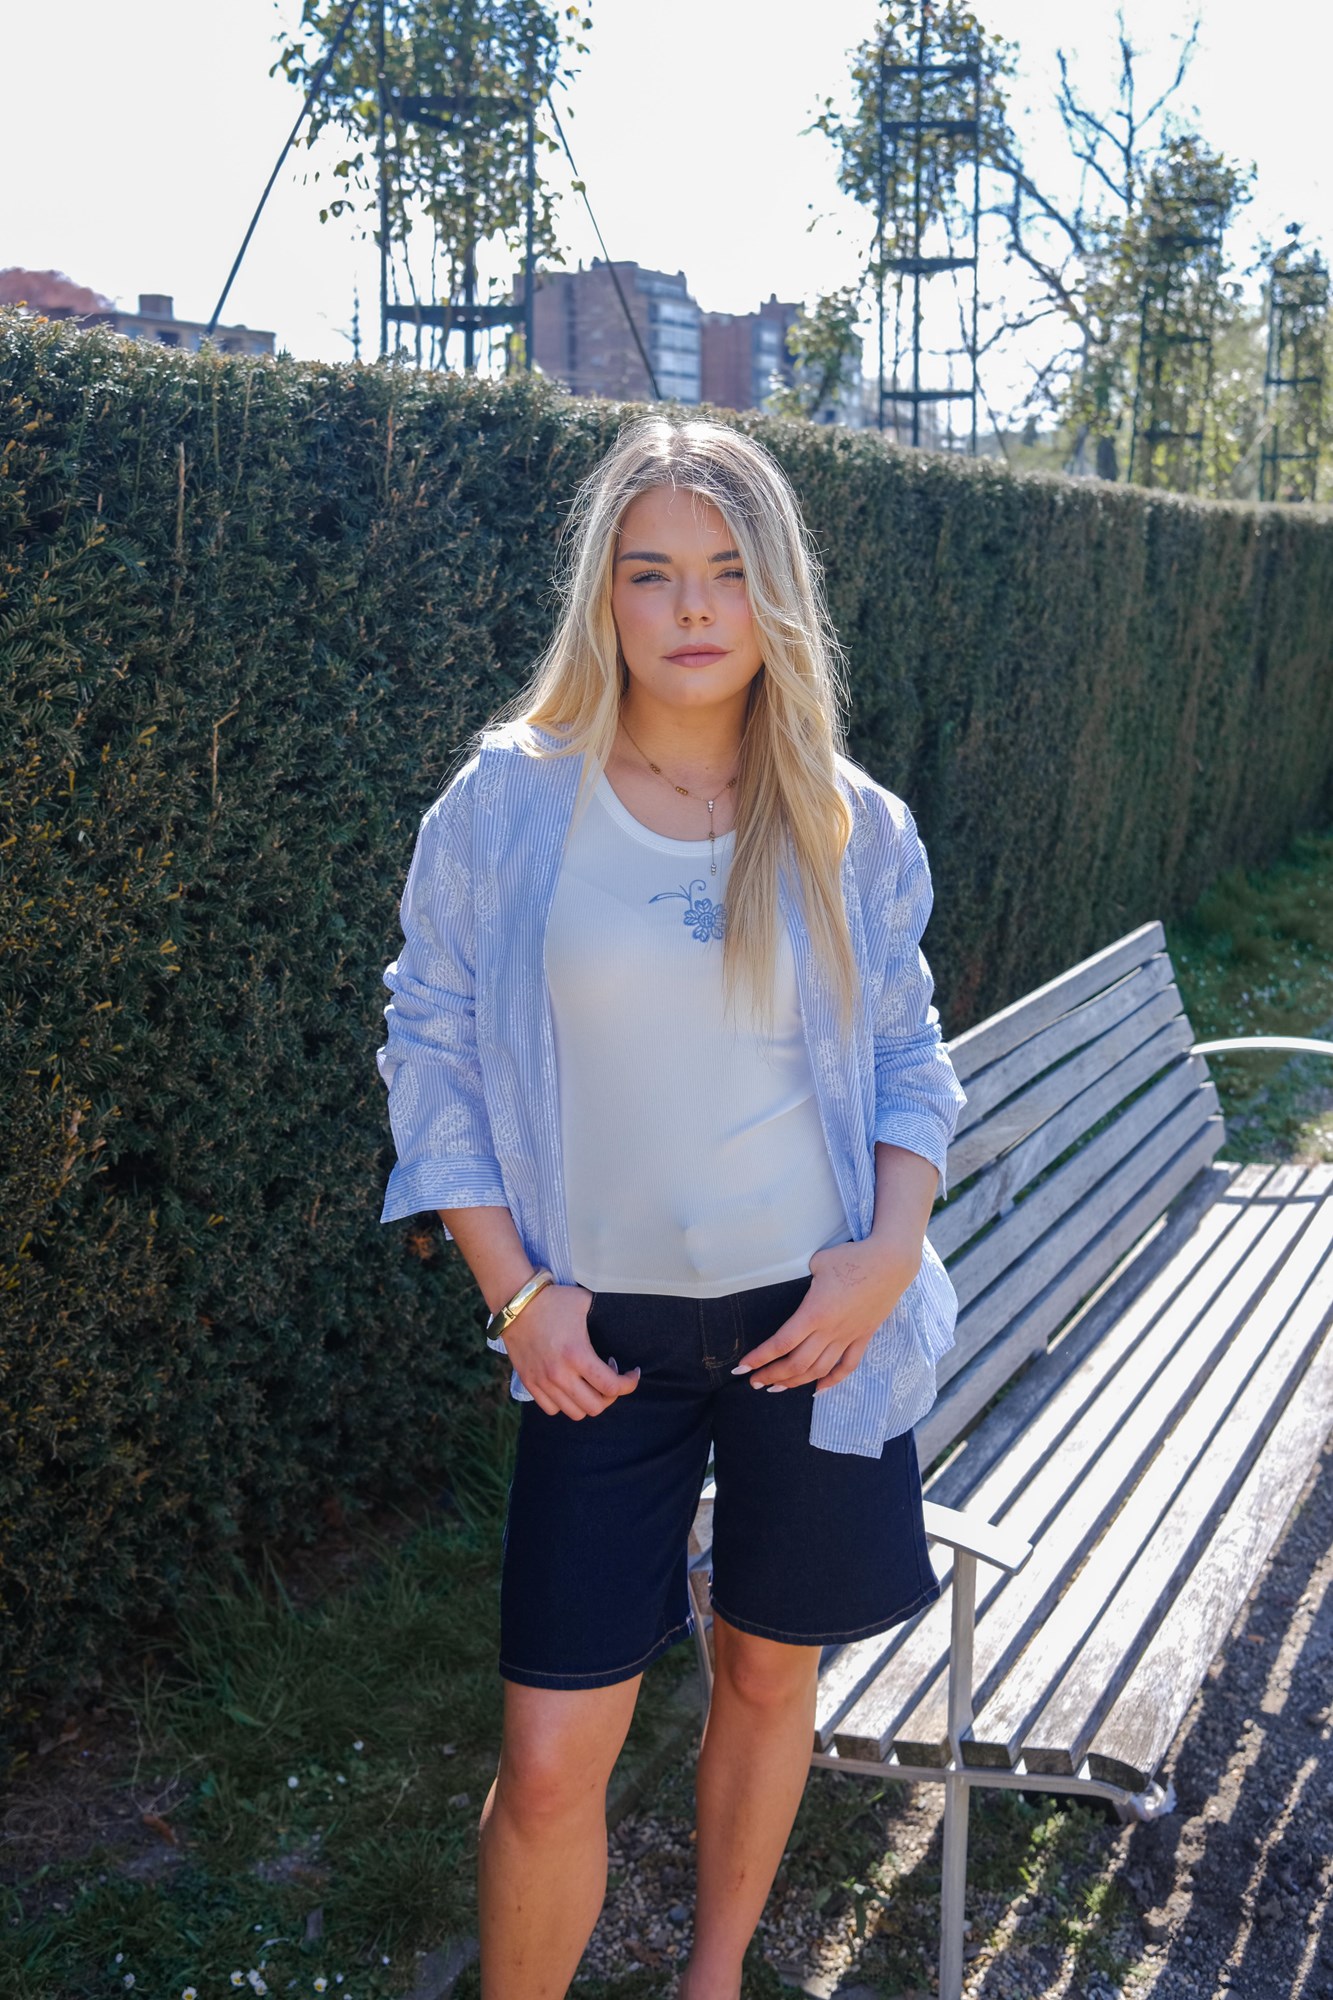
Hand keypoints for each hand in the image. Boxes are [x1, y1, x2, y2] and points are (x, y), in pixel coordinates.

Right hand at [499, 1283, 640, 1419]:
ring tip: (590, 1382)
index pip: (612, 1387)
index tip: (632, 1373)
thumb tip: (628, 1318)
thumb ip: (607, 1314)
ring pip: (575, 1413)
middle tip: (611, 1377)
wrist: (516, 1304)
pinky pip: (552, 1409)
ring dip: (589, 1401)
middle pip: (596, 1407)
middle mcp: (560, 1374)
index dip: (629, 1384)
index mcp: (577, 1354)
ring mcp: (543, 1381)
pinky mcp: (530, 1383)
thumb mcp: (586, 1302)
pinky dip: (565, 1403)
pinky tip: (570, 1386)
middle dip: (611, 1395)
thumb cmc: (554, 1300)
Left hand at [735, 1234, 921, 1394]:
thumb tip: (792, 1281)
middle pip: (797, 1364)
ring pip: (819, 1370)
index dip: (760, 1358)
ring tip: (776, 1387)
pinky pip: (847, 1366)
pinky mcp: (863, 1336)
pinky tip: (817, 1390)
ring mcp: (848, 1336)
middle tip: (754, 1382)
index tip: (742, 1368)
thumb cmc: (852, 1257)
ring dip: (795, 1382)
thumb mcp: (817, 1262)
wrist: (891, 1262)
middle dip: (771, 1375)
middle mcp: (830, 1331)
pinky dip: (832, 1381)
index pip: (781, 1343)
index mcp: (814, 1313)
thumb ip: (801, 1277)